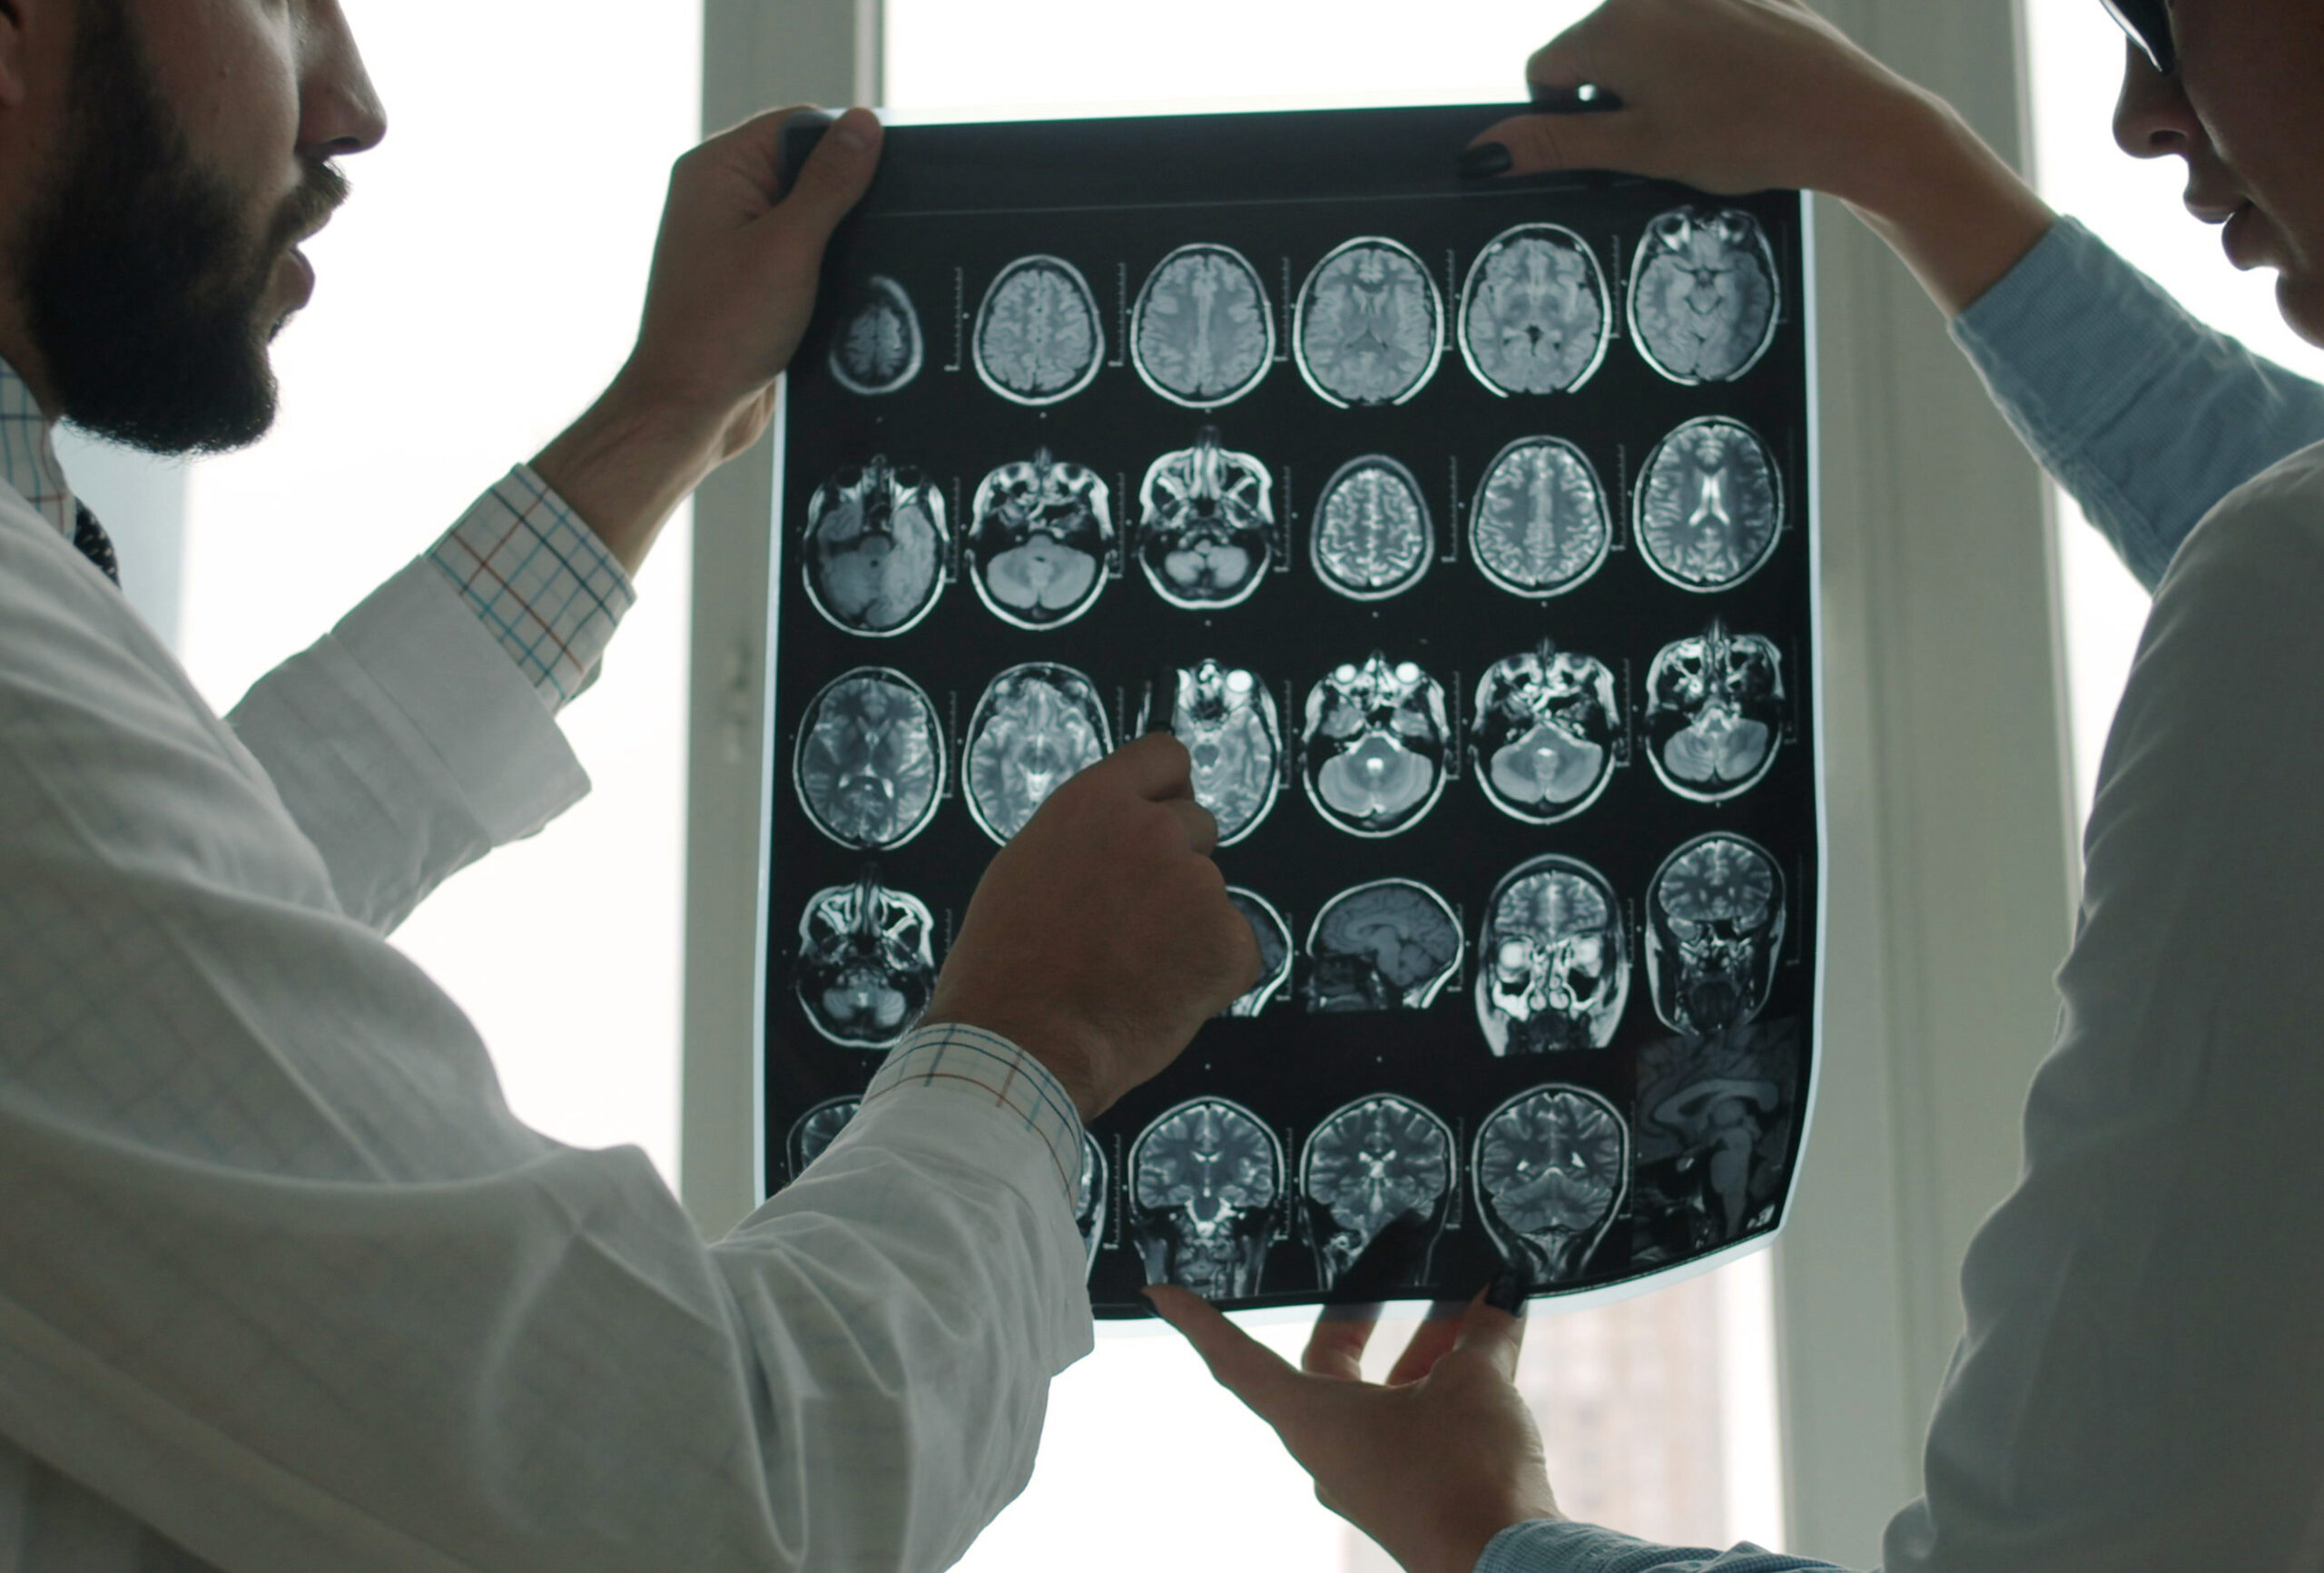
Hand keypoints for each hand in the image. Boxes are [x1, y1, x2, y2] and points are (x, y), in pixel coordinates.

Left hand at [532, 106, 882, 571]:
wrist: (687, 411)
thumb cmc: (723, 331)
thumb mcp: (790, 247)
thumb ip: (830, 183)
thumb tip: (864, 123)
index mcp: (717, 170)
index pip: (797, 125)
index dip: (845, 145)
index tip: (887, 175)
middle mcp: (720, 197)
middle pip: (806, 170)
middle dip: (847, 198)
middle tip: (881, 226)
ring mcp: (733, 240)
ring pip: (810, 218)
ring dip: (839, 241)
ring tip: (859, 266)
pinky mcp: (750, 281)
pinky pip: (802, 257)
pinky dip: (827, 271)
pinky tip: (846, 292)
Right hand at [919, 735, 1260, 1120]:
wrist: (1021, 1044)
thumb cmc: (1007, 967)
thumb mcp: (1029, 865)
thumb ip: (1089, 834)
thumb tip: (1131, 828)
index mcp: (1096, 802)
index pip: (1165, 757)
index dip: (1165, 791)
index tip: (1163, 815)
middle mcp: (1153, 831)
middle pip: (1197, 825)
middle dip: (1174, 866)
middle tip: (1130, 921)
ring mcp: (1197, 885)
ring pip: (1210, 892)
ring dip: (1186, 924)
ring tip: (1129, 969)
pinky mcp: (1228, 943)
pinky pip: (1235, 947)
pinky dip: (1210, 973)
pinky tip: (1159, 994)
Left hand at [1147, 1286, 1560, 1572]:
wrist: (1506, 1560)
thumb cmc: (1463, 1475)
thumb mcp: (1474, 1382)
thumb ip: (1481, 1332)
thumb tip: (1496, 1297)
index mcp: (1314, 1417)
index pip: (1239, 1360)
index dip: (1200, 1322)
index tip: (1160, 1294)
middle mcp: (1332, 1446)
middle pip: (1329, 1363)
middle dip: (1364, 1311)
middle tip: (1388, 1261)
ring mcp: (1372, 1471)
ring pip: (1386, 1387)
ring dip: (1425, 1342)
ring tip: (1467, 1293)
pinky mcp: (1413, 1489)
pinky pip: (1419, 1416)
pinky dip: (1448, 1377)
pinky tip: (1493, 1341)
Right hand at [1467, 0, 2052, 314]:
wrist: (1849, 117)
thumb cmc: (1750, 134)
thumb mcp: (1640, 151)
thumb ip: (1555, 145)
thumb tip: (1486, 152)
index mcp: (1616, 26)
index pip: (1544, 73)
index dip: (1565, 119)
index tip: (1612, 144)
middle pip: (1594, 50)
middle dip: (1614, 95)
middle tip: (1667, 134)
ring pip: (1645, 40)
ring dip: (1658, 79)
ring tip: (1708, 114)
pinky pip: (1692, 27)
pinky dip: (1700, 61)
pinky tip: (1735, 92)